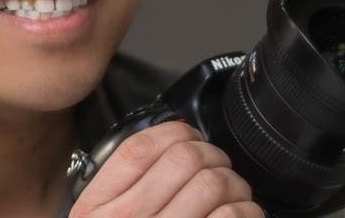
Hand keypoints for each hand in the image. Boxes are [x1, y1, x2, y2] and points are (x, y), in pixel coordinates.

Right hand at [69, 120, 262, 217]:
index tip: (190, 140)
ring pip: (216, 184)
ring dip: (235, 185)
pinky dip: (246, 213)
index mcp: (98, 210)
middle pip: (186, 159)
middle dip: (213, 158)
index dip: (177, 134)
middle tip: (218, 170)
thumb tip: (177, 134)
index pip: (141, 148)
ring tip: (232, 197)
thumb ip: (124, 185)